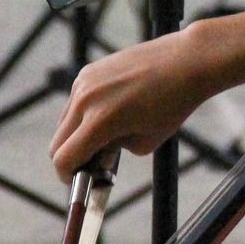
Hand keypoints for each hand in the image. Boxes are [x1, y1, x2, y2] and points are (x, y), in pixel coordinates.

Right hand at [50, 20, 230, 178]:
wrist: (187, 62)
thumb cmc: (173, 105)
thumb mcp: (144, 143)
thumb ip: (113, 153)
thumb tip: (94, 155)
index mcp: (99, 122)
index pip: (63, 159)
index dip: (68, 177)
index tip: (78, 181)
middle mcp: (85, 100)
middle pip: (57, 143)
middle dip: (70, 158)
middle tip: (92, 164)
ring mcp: (84, 82)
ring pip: (64, 122)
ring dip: (76, 136)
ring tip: (105, 137)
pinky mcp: (88, 71)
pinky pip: (75, 102)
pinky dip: (84, 115)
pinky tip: (110, 112)